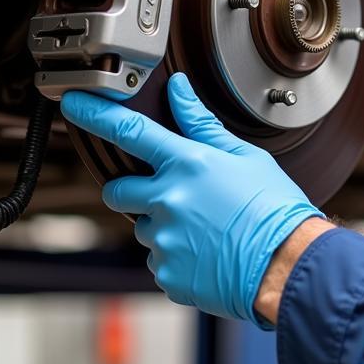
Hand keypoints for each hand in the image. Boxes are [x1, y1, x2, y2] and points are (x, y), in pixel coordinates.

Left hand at [60, 73, 323, 325]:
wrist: (289, 264)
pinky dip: (179, 257)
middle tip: (174, 197)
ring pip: (145, 228)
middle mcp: (169, 201)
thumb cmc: (276, 208)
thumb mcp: (246, 157)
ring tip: (209, 231)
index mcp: (189, 165)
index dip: (96, 115)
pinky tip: (210, 254)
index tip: (75, 104)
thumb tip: (179, 90)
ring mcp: (164, 240)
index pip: (130, 132)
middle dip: (133, 191)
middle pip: (118, 191)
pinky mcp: (167, 273)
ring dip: (166, 227)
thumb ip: (203, 125)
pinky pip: (159, 261)